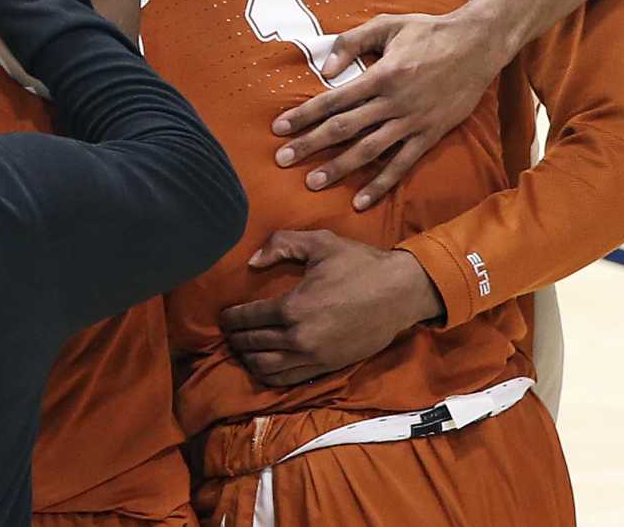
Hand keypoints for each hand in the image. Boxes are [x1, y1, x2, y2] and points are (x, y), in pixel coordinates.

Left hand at [219, 231, 442, 384]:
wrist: (399, 293)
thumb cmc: (359, 264)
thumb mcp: (320, 243)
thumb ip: (281, 244)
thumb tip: (252, 261)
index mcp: (293, 307)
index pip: (248, 318)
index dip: (230, 318)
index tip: (223, 316)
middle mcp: (298, 337)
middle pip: (253, 344)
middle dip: (235, 338)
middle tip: (228, 332)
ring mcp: (313, 357)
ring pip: (266, 367)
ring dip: (248, 359)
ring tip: (243, 349)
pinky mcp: (327, 367)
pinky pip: (288, 379)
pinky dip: (270, 375)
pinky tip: (264, 365)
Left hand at [272, 9, 512, 208]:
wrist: (478, 45)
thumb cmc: (429, 31)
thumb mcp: (388, 24)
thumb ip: (353, 41)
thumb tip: (325, 67)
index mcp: (381, 75)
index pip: (333, 100)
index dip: (304, 115)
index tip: (279, 128)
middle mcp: (393, 102)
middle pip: (344, 128)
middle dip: (310, 145)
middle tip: (283, 160)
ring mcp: (412, 122)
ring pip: (369, 151)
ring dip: (339, 168)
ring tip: (313, 183)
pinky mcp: (430, 135)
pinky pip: (402, 165)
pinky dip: (382, 185)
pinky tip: (361, 200)